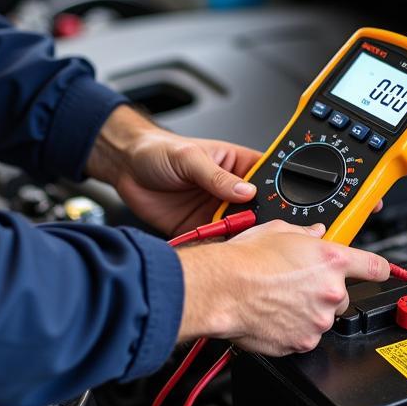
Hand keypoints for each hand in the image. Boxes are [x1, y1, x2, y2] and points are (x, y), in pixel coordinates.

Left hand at [86, 106, 260, 237]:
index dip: (277, 193)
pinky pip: (215, 245)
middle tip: (259, 231)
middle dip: (261, 223)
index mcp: (236, 166)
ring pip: (239, 231)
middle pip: (258, 211)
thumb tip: (244, 191)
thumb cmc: (158, 151)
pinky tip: (219, 254)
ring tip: (241, 245)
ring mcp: (216, 212)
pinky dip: (218, 252)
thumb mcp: (189, 157)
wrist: (125, 168)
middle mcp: (230, 192)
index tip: (281, 208)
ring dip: (241, 239)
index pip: (267, 180)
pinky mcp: (199, 230)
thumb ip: (216, 175)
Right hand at [177, 221, 389, 354]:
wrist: (221, 289)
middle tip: (295, 284)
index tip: (384, 271)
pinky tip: (272, 315)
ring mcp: (318, 320)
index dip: (381, 269)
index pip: (374, 266)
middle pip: (342, 295)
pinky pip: (304, 336)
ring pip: (322, 317)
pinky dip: (292, 329)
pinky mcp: (303, 342)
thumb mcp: (277, 231)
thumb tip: (315, 232)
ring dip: (307, 311)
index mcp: (331, 260)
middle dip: (324, 291)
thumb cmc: (244, 259)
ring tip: (277, 298)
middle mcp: (331, 291)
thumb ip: (304, 233)